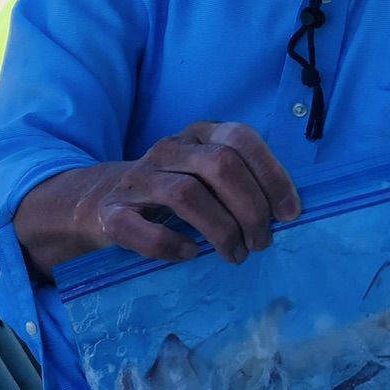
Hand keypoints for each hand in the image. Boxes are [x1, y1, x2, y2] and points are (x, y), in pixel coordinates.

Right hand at [15, 121, 299, 277]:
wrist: (99, 204)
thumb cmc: (172, 193)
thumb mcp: (207, 175)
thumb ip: (243, 181)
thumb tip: (289, 211)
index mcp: (198, 134)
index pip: (241, 139)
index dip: (272, 175)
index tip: (290, 214)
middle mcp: (168, 150)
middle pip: (220, 166)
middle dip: (251, 209)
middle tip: (262, 242)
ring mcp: (137, 180)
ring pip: (187, 195)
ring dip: (222, 231)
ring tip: (236, 255)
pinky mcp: (111, 213)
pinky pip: (141, 229)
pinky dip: (172, 245)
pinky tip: (192, 255)